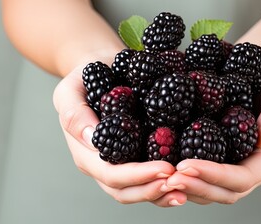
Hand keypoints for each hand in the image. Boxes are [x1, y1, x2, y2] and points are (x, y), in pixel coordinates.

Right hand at [52, 64, 186, 206]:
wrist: (101, 67)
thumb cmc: (84, 77)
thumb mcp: (70, 88)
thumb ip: (74, 112)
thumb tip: (91, 136)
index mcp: (86, 153)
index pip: (111, 174)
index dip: (137, 176)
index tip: (165, 168)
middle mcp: (104, 165)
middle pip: (127, 191)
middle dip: (154, 189)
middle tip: (181, 182)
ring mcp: (123, 164)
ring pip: (140, 191)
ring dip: (164, 194)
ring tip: (188, 190)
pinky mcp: (140, 157)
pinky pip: (152, 178)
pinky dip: (169, 183)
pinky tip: (189, 181)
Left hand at [164, 70, 260, 203]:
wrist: (259, 81)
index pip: (241, 178)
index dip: (214, 175)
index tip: (187, 164)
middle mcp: (250, 171)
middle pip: (223, 192)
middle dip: (195, 187)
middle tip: (168, 178)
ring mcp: (231, 170)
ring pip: (208, 192)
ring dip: (185, 189)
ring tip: (161, 179)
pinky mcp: (214, 163)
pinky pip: (198, 180)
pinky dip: (181, 180)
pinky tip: (160, 172)